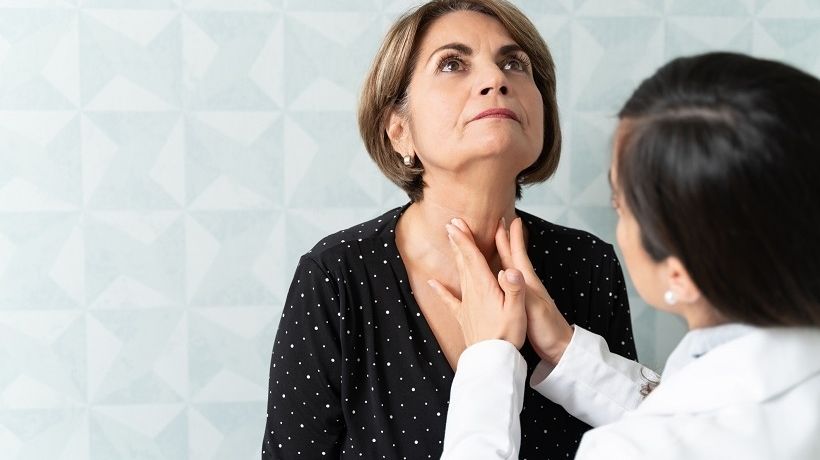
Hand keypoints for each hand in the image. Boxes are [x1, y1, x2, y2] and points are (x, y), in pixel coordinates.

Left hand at [428, 219, 526, 348]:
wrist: (492, 360)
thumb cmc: (508, 334)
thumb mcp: (517, 310)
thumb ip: (515, 287)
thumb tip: (511, 268)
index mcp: (485, 287)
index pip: (472, 257)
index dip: (464, 239)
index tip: (456, 223)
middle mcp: (472, 292)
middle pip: (463, 261)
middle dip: (458, 241)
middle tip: (452, 223)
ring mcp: (466, 304)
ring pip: (459, 274)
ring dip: (455, 256)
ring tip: (451, 241)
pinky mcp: (463, 316)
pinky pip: (449, 300)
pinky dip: (440, 289)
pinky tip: (431, 282)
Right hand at [495, 217, 572, 364]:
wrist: (558, 348)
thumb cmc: (547, 329)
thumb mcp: (533, 309)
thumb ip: (520, 291)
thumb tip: (506, 272)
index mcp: (527, 282)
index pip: (517, 255)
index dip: (512, 238)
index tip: (508, 219)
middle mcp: (524, 284)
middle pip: (512, 257)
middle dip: (504, 239)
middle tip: (498, 221)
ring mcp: (522, 294)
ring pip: (508, 268)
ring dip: (501, 253)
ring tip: (493, 242)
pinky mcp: (518, 304)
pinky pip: (505, 283)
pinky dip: (497, 274)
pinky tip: (494, 276)